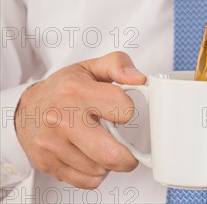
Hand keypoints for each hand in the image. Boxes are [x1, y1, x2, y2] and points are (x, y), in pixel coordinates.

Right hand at [15, 52, 146, 188]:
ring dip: (108, 162)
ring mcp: (53, 144)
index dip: (128, 111)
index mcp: (76, 92)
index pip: (123, 110)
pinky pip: (85, 181)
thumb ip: (119, 66)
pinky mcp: (47, 163)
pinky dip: (94, 173)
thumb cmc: (63, 88)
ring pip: (99, 170)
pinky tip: (90, 157)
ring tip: (101, 145)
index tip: (122, 110)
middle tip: (129, 151)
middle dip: (128, 156)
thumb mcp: (91, 68)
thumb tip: (139, 79)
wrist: (27, 107)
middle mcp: (62, 119)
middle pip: (110, 153)